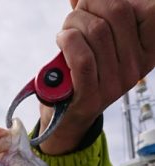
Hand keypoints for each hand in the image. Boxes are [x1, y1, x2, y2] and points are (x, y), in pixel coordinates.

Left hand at [39, 0, 154, 154]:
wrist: (68, 112)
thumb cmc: (86, 66)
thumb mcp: (103, 36)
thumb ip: (102, 10)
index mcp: (148, 50)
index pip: (151, 10)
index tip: (103, 6)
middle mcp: (136, 68)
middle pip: (118, 11)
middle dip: (91, 4)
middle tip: (78, 15)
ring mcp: (115, 84)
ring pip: (96, 30)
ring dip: (74, 22)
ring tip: (68, 33)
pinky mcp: (91, 96)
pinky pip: (82, 57)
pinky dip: (68, 40)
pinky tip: (63, 41)